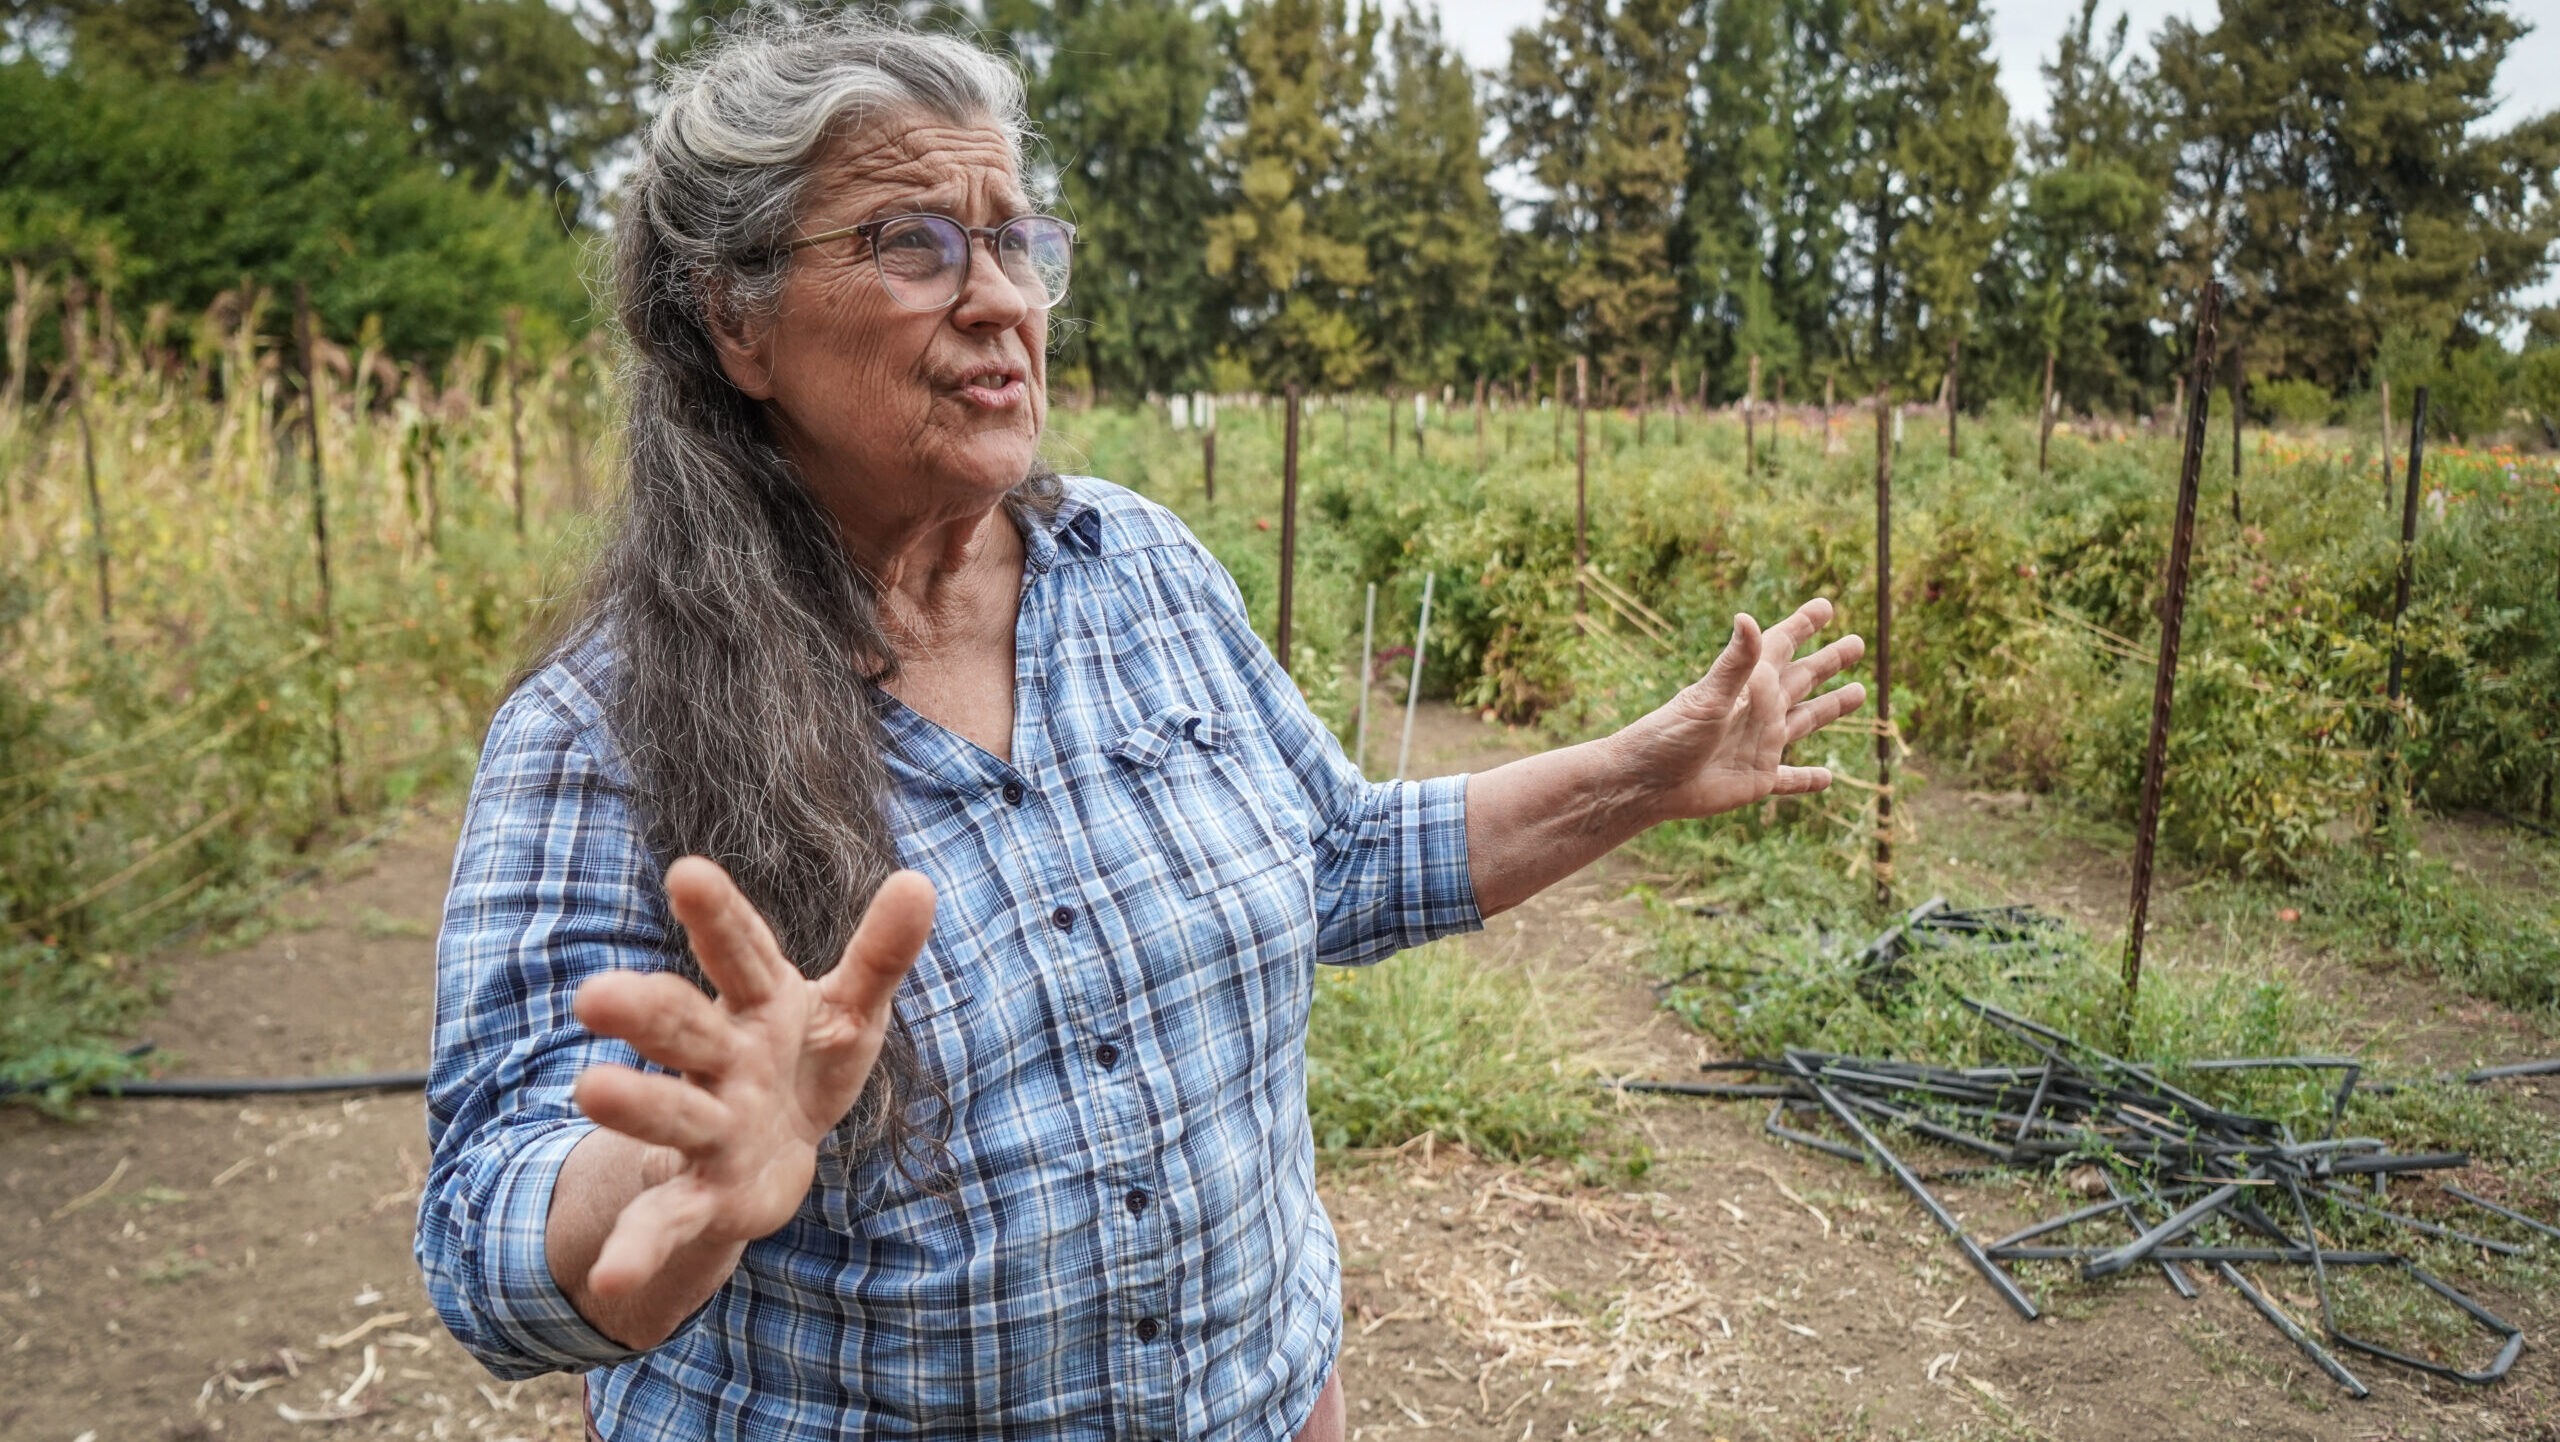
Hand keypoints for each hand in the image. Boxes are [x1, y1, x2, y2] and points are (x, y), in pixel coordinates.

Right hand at [567, 859, 933, 1299]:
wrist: (773, 1154)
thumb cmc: (806, 1061)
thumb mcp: (851, 1010)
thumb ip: (880, 954)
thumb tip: (920, 882)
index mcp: (758, 1003)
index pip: (740, 952)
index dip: (717, 915)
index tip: (688, 872)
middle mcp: (720, 1059)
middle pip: (682, 1027)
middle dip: (645, 1010)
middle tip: (595, 995)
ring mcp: (707, 1126)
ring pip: (670, 1112)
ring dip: (634, 1104)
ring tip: (590, 1090)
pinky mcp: (704, 1196)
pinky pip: (668, 1220)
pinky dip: (640, 1246)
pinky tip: (612, 1277)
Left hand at [1615, 597, 1865, 822]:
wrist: (1646, 783)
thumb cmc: (1670, 735)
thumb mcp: (1707, 697)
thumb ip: (1734, 664)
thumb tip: (1746, 618)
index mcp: (1749, 685)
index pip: (1782, 645)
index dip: (1804, 625)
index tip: (1826, 605)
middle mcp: (1759, 710)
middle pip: (1803, 679)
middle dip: (1829, 661)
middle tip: (1857, 643)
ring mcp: (1760, 744)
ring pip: (1805, 721)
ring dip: (1830, 708)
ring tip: (1859, 692)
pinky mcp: (1757, 779)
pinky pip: (1789, 779)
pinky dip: (1808, 780)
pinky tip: (1828, 778)